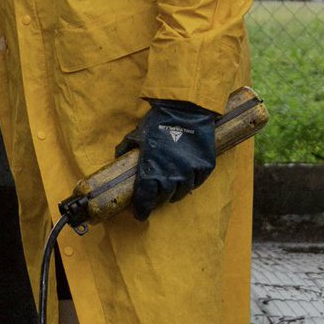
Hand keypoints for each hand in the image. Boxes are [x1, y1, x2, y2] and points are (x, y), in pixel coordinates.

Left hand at [115, 99, 215, 219]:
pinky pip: (197, 182)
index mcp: (151, 170)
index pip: (145, 199)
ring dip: (174, 194)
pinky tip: (186, 180)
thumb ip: (126, 149)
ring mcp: (189, 172)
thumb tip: (118, 158)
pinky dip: (191, 183)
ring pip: (181, 192)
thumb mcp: (137, 135)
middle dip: (157, 201)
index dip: (141, 210)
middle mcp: (171, 176)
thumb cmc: (158, 121)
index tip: (140, 214)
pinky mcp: (205, 166)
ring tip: (171, 190)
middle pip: (163, 198)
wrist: (186, 108)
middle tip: (154, 199)